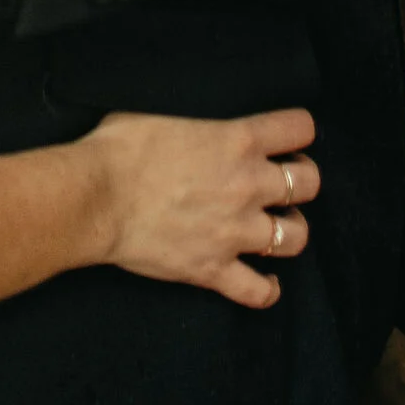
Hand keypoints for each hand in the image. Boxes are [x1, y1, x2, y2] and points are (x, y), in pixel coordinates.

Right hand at [91, 109, 318, 309]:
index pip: (299, 129)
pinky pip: (259, 291)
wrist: (97, 197)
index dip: (298, 132)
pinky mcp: (215, 269)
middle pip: (308, 183)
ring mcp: (235, 231)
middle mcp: (247, 184)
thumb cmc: (120, 149)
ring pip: (295, 237)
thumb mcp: (163, 113)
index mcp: (236, 140)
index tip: (290, 139)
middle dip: (301, 181)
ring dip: (288, 232)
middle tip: (283, 184)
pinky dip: (266, 289)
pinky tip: (264, 281)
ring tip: (274, 229)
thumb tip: (193, 126)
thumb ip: (195, 123)